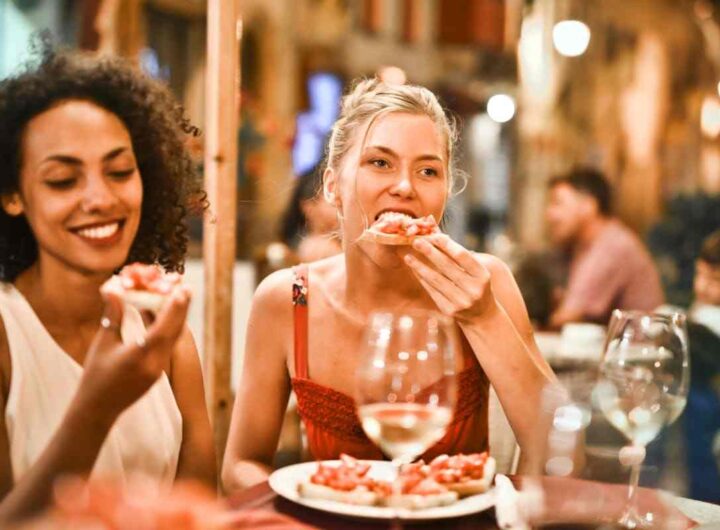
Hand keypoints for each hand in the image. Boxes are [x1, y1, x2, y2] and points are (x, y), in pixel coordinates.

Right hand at [75, 285, 191, 423]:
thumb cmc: (95, 375)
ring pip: (173, 339)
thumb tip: (114, 288)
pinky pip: (168, 347)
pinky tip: (169, 318)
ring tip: (181, 298)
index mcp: (139, 356)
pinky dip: (170, 330)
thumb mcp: (103, 343)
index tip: (182, 290)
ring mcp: (158, 370)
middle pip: (173, 332)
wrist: (97, 409)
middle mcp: (154, 364)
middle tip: (186, 288)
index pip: (163, 328)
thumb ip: (113, 315)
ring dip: (177, 318)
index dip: (174, 308)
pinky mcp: (158, 373)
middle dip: (181, 309)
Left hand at [404, 234, 496, 321]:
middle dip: (429, 252)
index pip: (462, 256)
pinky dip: (422, 279)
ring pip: (436, 280)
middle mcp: (473, 289)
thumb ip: (457, 253)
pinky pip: (432, 291)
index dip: (446, 245)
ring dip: (420, 267)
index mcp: (482, 276)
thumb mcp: (475, 270)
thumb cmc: (476, 285)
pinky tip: (415, 270)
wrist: (482, 316)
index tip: (433, 235)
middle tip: (416, 241)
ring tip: (408, 256)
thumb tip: (436, 233)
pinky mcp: (449, 311)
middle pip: (447, 267)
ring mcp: (461, 302)